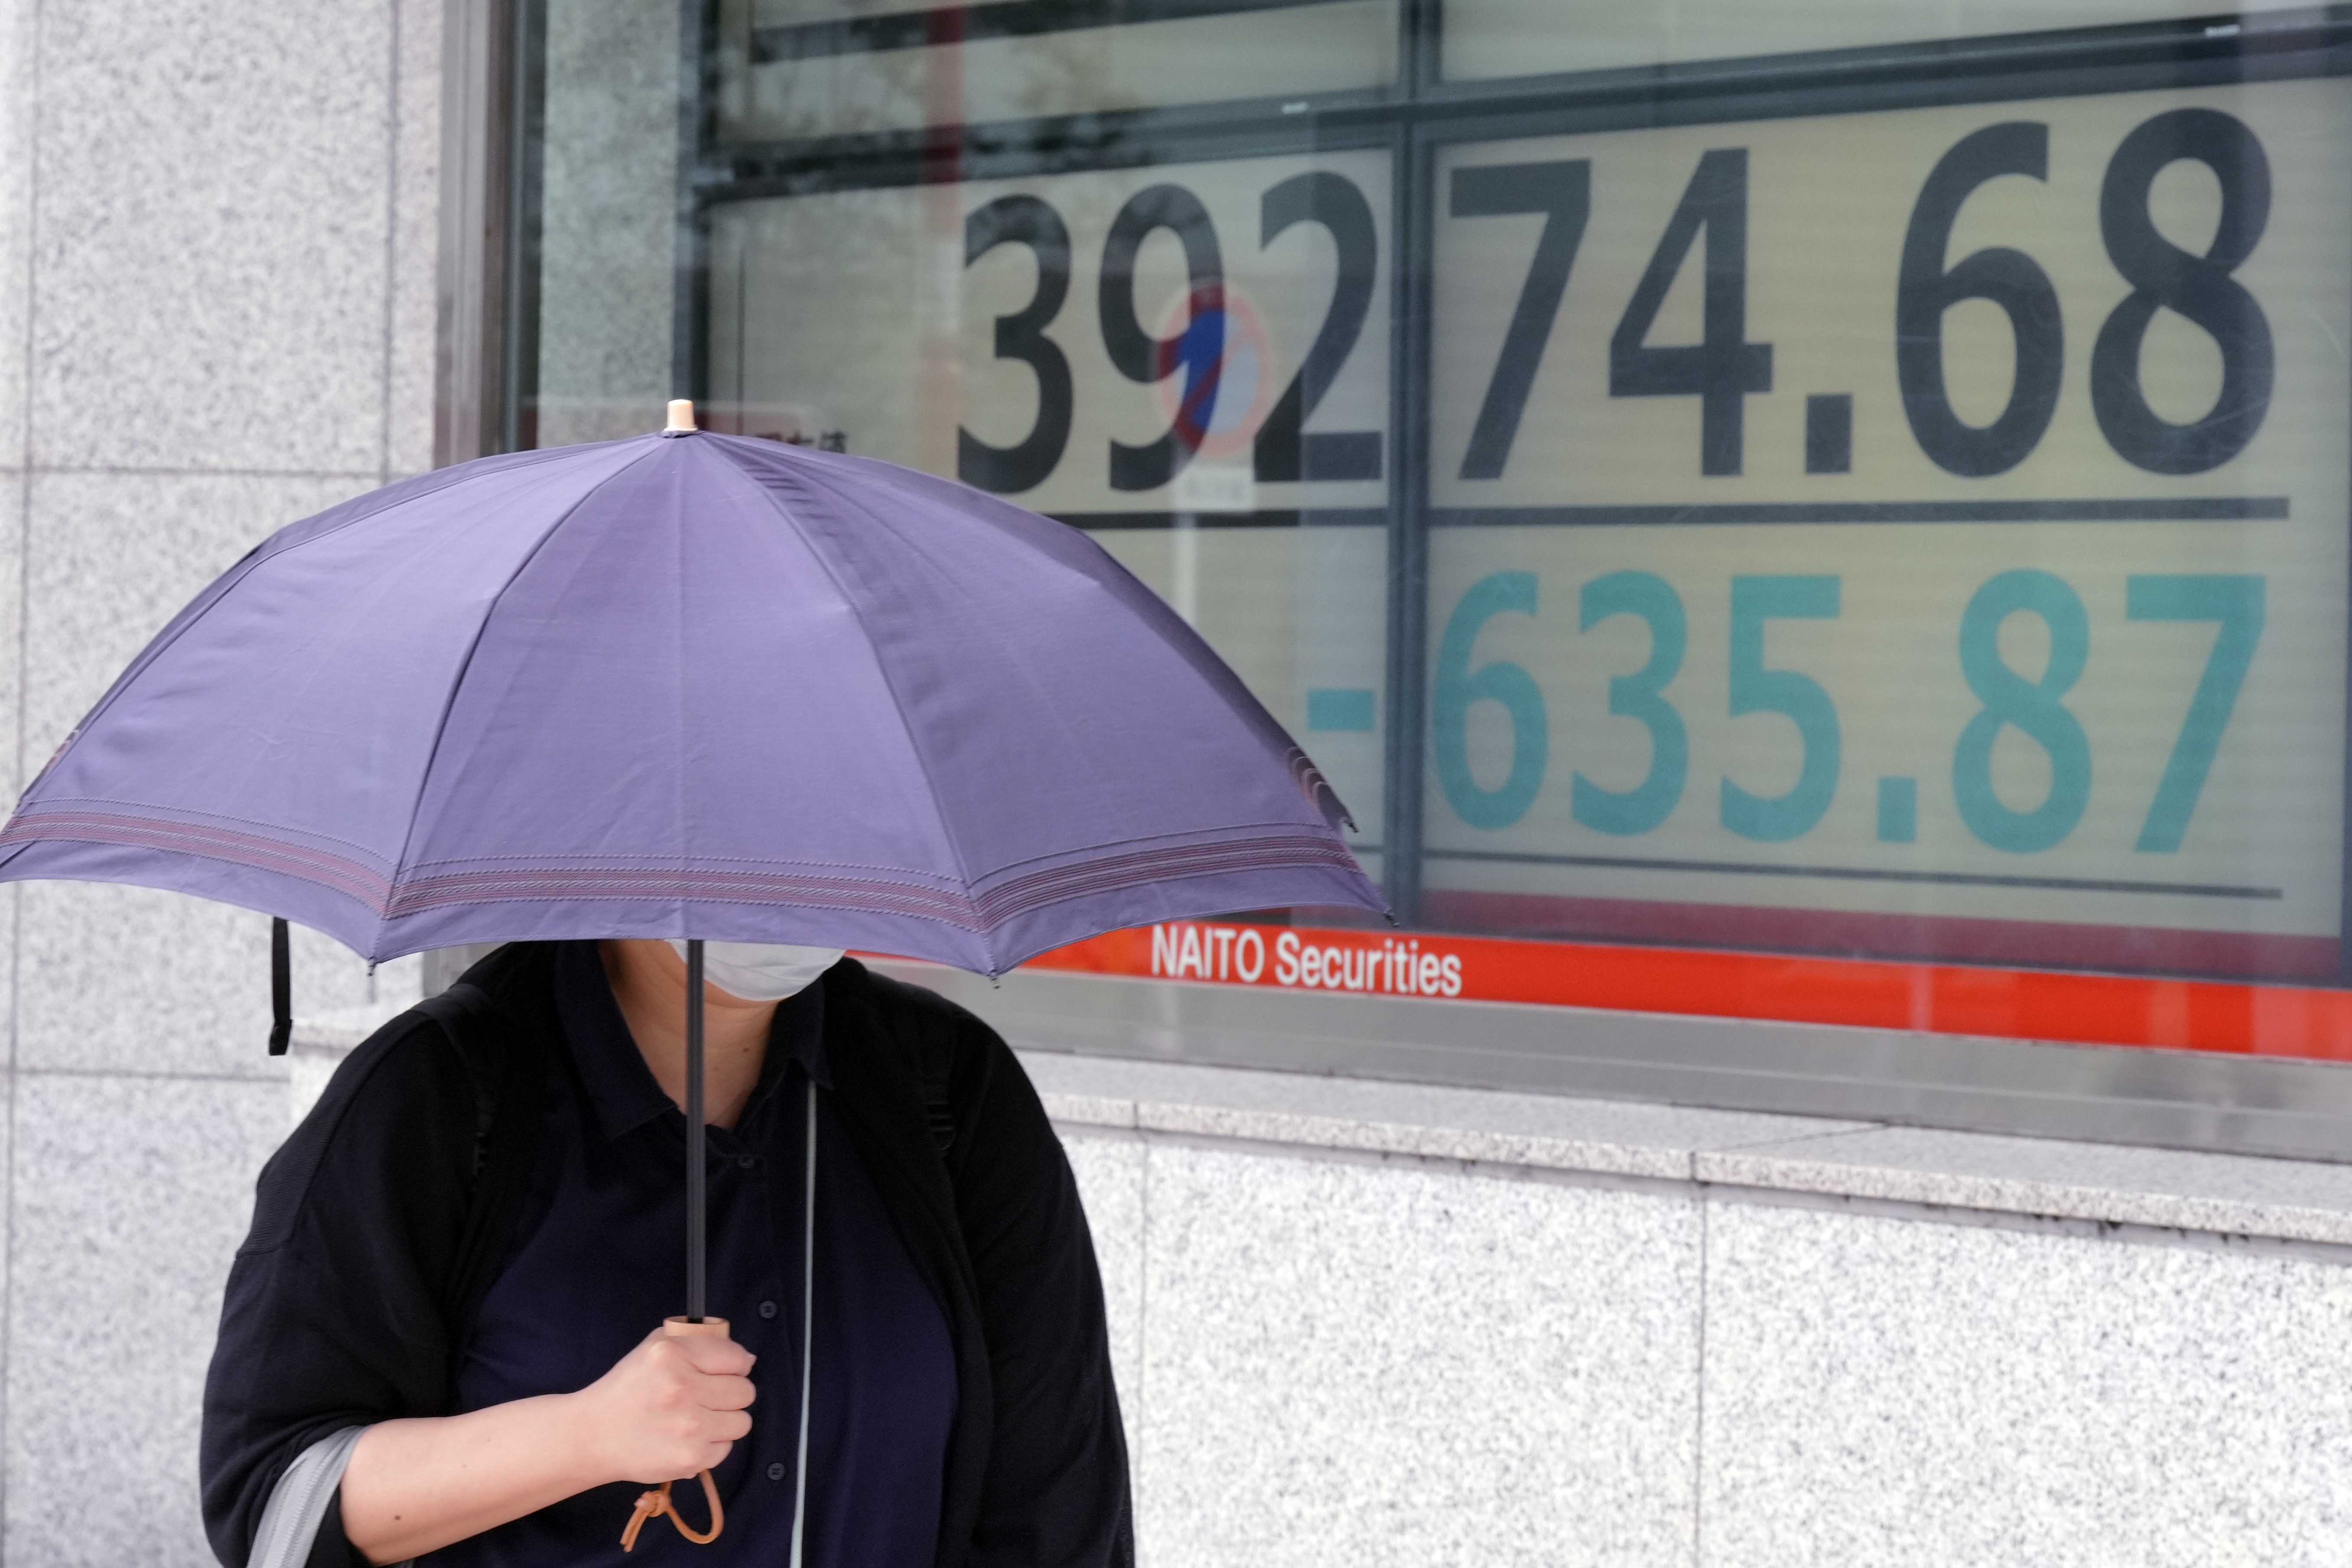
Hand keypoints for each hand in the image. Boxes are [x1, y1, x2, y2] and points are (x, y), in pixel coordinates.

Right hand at [575, 1324, 756, 1482]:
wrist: (593, 1435)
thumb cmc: (629, 1389)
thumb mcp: (656, 1347)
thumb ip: (699, 1342)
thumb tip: (747, 1359)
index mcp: (671, 1354)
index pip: (736, 1358)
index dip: (734, 1366)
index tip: (722, 1373)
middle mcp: (681, 1388)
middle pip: (745, 1391)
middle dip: (730, 1394)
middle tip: (705, 1398)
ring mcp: (688, 1427)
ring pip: (742, 1422)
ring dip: (724, 1421)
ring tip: (697, 1419)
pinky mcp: (690, 1458)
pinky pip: (726, 1449)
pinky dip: (711, 1445)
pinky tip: (686, 1439)